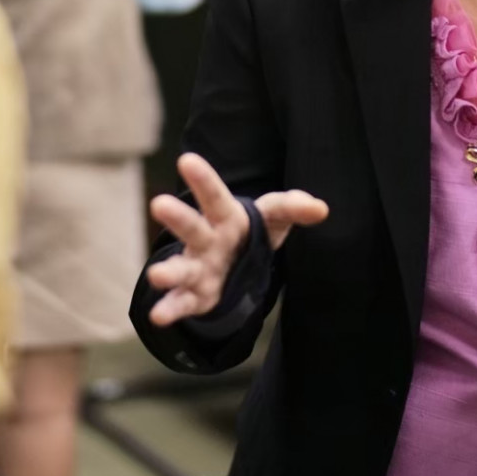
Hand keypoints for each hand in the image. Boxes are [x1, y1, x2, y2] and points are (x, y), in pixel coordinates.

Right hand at [143, 152, 327, 326]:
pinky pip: (182, 302)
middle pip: (193, 227)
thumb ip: (292, 208)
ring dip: (168, 271)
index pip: (216, 195)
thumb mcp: (274, 218)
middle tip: (158, 204)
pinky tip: (159, 316)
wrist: (235, 266)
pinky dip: (170, 309)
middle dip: (177, 217)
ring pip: (181, 267)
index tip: (186, 160)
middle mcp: (206, 239)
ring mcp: (197, 267)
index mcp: (225, 216)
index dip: (203, 179)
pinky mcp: (195, 295)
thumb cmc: (251, 232)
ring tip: (156, 275)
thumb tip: (320, 208)